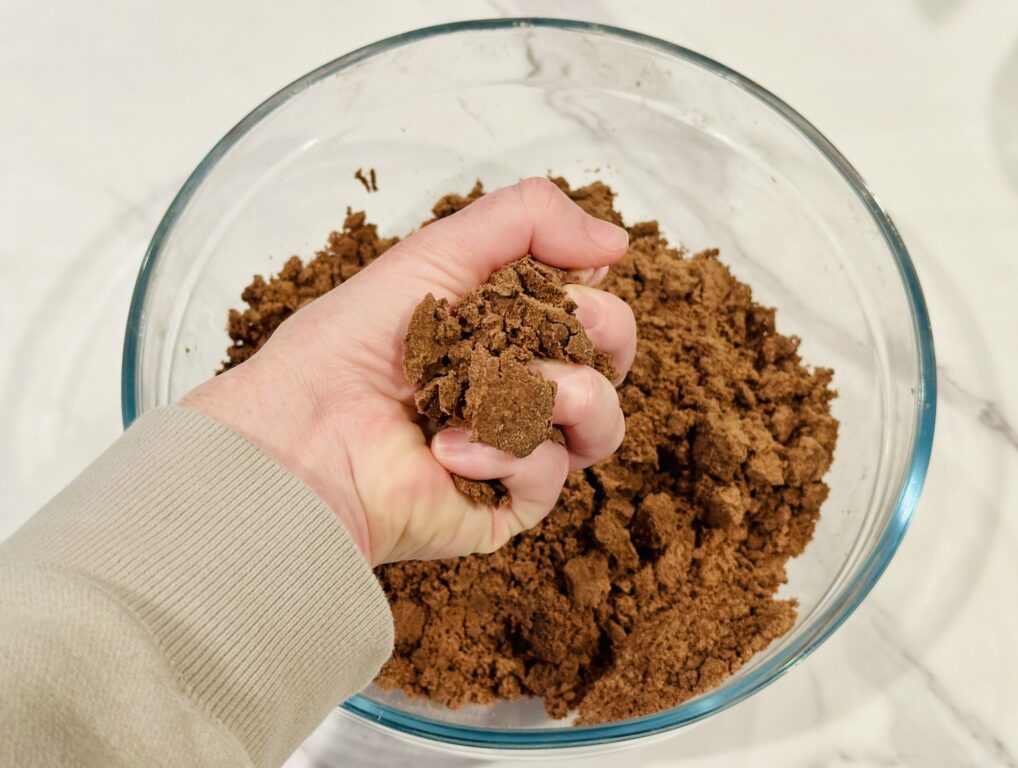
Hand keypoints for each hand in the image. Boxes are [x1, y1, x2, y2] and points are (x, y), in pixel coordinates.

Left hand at [182, 178, 636, 564]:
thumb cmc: (354, 342)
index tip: (571, 276)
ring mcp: (514, 446)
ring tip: (508, 392)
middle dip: (604, 333)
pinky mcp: (504, 503)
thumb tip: (618, 241)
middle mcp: (517, 387)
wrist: (303, 435)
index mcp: (505, 329)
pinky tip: (449, 449)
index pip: (588, 308)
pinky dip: (506, 452)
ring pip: (601, 423)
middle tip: (563, 323)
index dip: (592, 290)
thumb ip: (526, 221)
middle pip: (611, 362)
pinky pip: (551, 474)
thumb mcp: (438, 251)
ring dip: (568, 395)